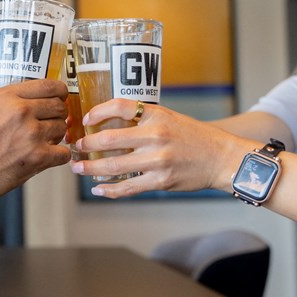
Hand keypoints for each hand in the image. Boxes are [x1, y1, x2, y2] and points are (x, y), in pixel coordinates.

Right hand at [0, 79, 68, 200]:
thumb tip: (3, 98)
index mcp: (8, 96)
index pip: (49, 85)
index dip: (59, 92)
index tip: (59, 98)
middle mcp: (22, 111)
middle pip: (59, 106)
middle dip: (57, 116)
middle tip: (50, 124)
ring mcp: (31, 134)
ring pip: (62, 128)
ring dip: (55, 136)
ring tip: (43, 142)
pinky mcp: (37, 157)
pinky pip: (63, 153)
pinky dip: (58, 156)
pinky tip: (48, 157)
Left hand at [70, 99, 249, 198]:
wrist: (221, 157)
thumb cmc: (192, 136)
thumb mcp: (168, 117)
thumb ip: (141, 119)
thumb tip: (106, 124)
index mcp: (156, 115)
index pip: (120, 106)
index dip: (97, 112)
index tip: (85, 119)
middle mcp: (155, 136)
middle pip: (109, 140)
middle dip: (85, 145)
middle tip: (74, 147)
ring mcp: (157, 161)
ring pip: (113, 167)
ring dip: (90, 169)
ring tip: (77, 168)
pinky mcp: (160, 181)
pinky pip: (127, 188)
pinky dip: (109, 189)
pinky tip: (98, 189)